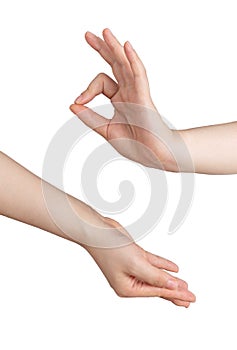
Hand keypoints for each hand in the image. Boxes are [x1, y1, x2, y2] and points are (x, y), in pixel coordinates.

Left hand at [70, 29, 176, 169]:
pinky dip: (133, 60)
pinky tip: (126, 47)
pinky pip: (139, 75)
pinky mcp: (144, 97)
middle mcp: (128, 92)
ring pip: (125, 65)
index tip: (77, 102)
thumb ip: (90, 117)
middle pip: (114, 65)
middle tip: (88, 35)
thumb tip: (72, 105)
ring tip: (104, 32)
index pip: (101, 83)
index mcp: (119, 99)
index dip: (87, 90)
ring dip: (115, 48)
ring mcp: (137, 93)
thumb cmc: (135, 145)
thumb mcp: (106, 130)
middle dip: (102, 49)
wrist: (153, 156)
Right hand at [86, 218, 195, 306]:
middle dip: (175, 292)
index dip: (176, 294)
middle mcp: (130, 280)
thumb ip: (156, 276)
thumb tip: (173, 286)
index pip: (157, 291)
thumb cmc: (110, 249)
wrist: (98, 230)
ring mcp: (133, 268)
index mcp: (127, 288)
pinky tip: (174, 269)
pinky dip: (163, 265)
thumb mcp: (136, 265)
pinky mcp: (134, 256)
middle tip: (191, 299)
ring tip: (185, 286)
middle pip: (158, 287)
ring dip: (171, 279)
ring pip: (156, 275)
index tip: (191, 298)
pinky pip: (152, 263)